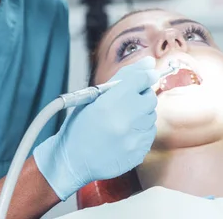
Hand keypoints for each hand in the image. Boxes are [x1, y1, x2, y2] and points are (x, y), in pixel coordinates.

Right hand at [34, 56, 159, 200]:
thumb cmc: (78, 127)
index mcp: (109, 104)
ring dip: (141, 115)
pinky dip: (140, 131)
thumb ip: (124, 77)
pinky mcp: (138, 154)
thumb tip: (149, 62)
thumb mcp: (93, 97)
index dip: (145, 75)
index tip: (148, 74)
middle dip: (141, 96)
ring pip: (151, 117)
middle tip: (126, 100)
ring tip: (121, 120)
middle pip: (150, 98)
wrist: (71, 161)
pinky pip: (148, 135)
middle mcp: (124, 122)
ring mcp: (132, 141)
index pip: (140, 81)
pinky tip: (124, 134)